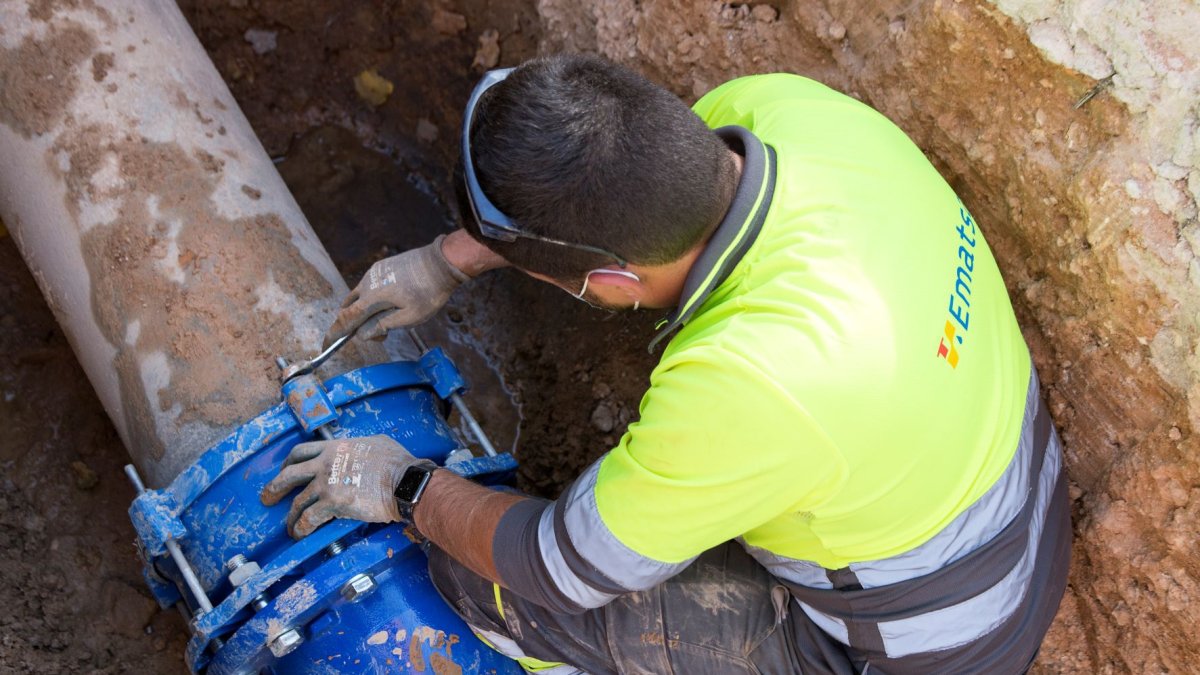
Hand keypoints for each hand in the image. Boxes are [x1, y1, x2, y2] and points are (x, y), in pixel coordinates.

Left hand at [259, 435, 436, 537]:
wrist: (405, 482)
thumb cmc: (397, 463)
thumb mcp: (376, 442)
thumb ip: (359, 447)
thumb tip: (360, 450)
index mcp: (335, 447)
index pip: (301, 451)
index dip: (288, 463)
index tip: (284, 470)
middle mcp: (325, 463)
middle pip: (289, 474)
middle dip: (274, 487)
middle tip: (267, 498)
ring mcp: (327, 483)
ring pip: (297, 501)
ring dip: (290, 517)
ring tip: (289, 527)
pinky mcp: (333, 503)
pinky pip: (308, 518)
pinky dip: (301, 528)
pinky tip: (300, 534)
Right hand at [323, 234, 469, 347]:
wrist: (440, 263)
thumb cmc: (428, 293)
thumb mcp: (410, 318)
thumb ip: (383, 326)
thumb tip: (363, 334)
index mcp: (373, 298)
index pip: (346, 319)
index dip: (335, 333)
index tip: (327, 345)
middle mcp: (367, 284)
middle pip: (349, 309)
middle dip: (356, 325)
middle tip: (381, 334)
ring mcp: (373, 273)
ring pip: (359, 297)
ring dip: (366, 311)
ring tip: (392, 317)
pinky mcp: (380, 267)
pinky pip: (368, 286)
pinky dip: (372, 299)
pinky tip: (394, 302)